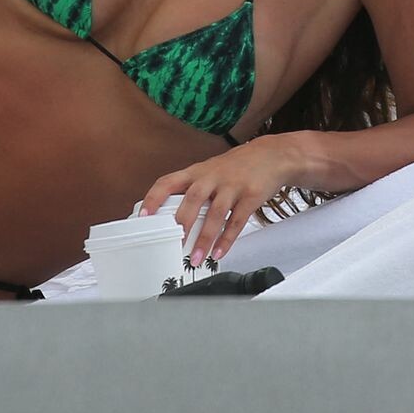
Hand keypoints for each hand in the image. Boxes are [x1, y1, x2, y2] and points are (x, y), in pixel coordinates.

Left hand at [140, 133, 308, 266]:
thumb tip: (170, 215)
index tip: (143, 216)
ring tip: (196, 257)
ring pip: (215, 213)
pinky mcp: (251, 196)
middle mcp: (212, 177)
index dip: (153, 198)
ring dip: (204, 238)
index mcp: (196, 172)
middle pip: (192, 199)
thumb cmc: (234, 167)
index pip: (168, 182)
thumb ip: (191, 189)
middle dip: (181, 223)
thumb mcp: (208, 171)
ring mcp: (232, 186)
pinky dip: (227, 239)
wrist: (271, 155)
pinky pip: (237, 221)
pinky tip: (219, 252)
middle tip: (173, 244)